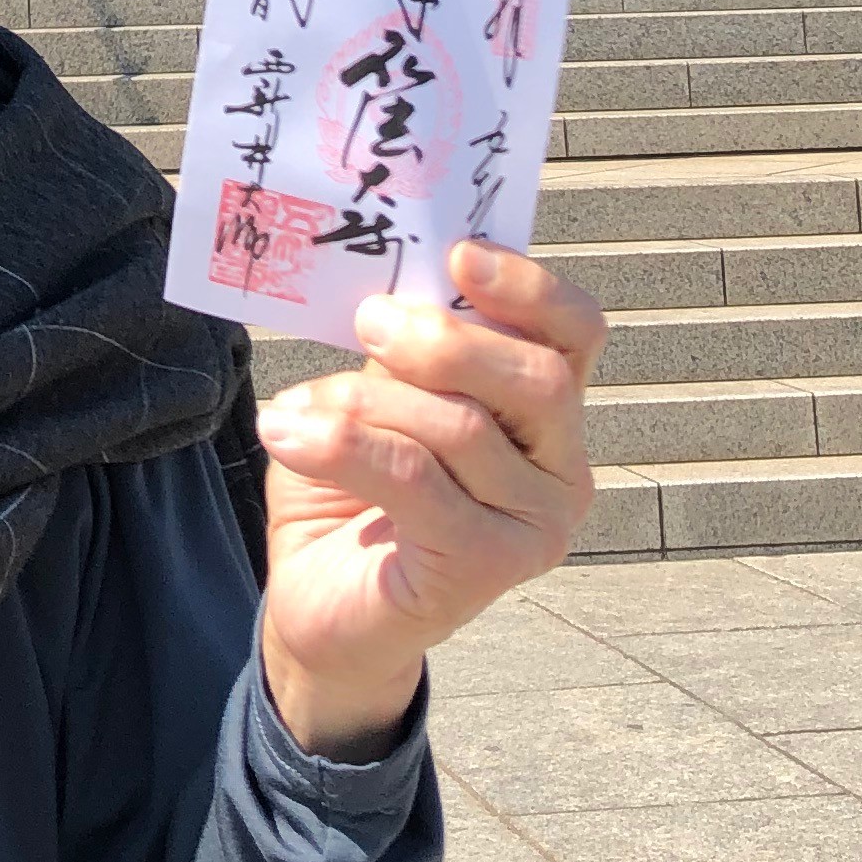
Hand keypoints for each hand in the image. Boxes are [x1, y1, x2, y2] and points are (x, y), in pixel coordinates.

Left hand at [255, 243, 606, 756]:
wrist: (322, 608)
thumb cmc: (356, 488)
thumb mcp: (379, 397)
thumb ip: (403, 353)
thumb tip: (390, 291)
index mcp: (547, 412)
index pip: (575, 334)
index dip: (529, 288)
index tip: (460, 253)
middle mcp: (563, 470)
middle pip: (537, 379)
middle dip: (446, 341)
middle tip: (366, 323)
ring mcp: (535, 528)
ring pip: (464, 429)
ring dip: (367, 403)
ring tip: (298, 407)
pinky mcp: (486, 570)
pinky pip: (418, 482)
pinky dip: (344, 447)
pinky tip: (287, 433)